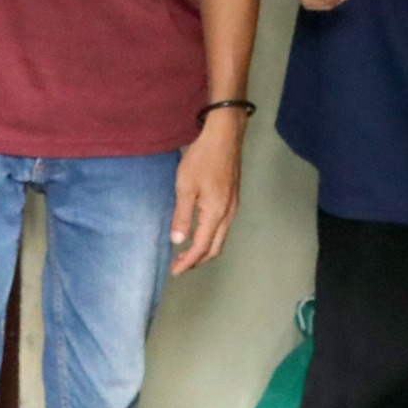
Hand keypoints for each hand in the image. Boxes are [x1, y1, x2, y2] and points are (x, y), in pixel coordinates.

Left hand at [169, 106, 246, 275]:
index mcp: (215, 213)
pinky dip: (211, 236)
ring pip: (221, 237)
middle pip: (215, 247)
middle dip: (197, 260)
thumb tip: (178, 241)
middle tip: (179, 265)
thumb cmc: (202, 159)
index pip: (201, 246)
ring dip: (205, 248)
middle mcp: (228, 214)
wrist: (225, 136)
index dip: (188, 262)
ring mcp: (233, 206)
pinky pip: (224, 226)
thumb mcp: (185, 186)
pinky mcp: (233, 198)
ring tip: (186, 251)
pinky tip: (199, 230)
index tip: (174, 271)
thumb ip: (182, 216)